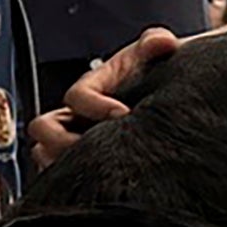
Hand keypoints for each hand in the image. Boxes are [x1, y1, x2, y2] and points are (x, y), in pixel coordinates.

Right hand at [27, 26, 180, 167]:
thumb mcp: (160, 53)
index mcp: (92, 87)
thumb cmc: (163, 75)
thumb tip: (159, 43)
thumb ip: (156, 42)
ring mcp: (78, 139)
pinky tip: (105, 184)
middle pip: (45, 129)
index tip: (124, 114)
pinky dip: (78, 181)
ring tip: (97, 171)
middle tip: (96, 151)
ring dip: (64, 163)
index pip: (75, 96)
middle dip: (62, 142)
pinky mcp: (88, 162)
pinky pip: (66, 177)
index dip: (93, 106)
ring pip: (48, 155)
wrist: (181, 92)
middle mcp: (77, 115)